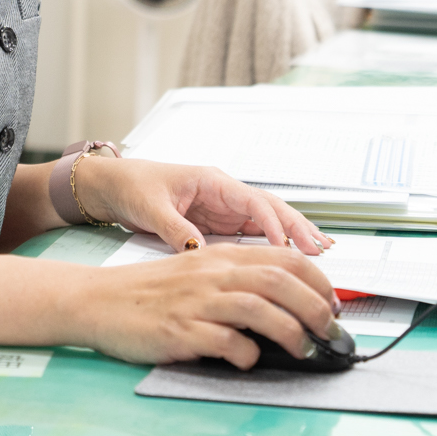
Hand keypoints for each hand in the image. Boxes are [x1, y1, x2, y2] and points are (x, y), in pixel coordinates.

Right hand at [67, 242, 339, 367]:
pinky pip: (225, 341)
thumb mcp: (197, 272)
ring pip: (259, 308)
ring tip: (302, 349)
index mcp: (220, 256)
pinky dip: (246, 353)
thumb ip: (236, 279)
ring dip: (290, 331)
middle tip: (329, 330)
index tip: (332, 302)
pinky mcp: (180, 330)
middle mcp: (212, 273)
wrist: (98, 299)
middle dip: (315, 306)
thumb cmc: (148, 290)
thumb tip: (282, 300)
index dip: (317, 280)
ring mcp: (196, 301)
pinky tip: (248, 360)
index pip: (282, 258)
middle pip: (280, 281)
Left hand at [76, 155, 333, 255]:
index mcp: (213, 182)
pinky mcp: (221, 223)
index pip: (253, 201)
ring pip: (269, 220)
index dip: (274, 222)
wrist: (115, 186)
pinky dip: (277, 242)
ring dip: (294, 233)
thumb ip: (177, 230)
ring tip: (321, 250)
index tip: (288, 244)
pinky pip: (255, 232)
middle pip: (271, 207)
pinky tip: (294, 254)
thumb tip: (199, 251)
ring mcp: (225, 208)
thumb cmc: (133, 187)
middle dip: (297, 226)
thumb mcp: (152, 208)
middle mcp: (225, 193)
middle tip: (320, 249)